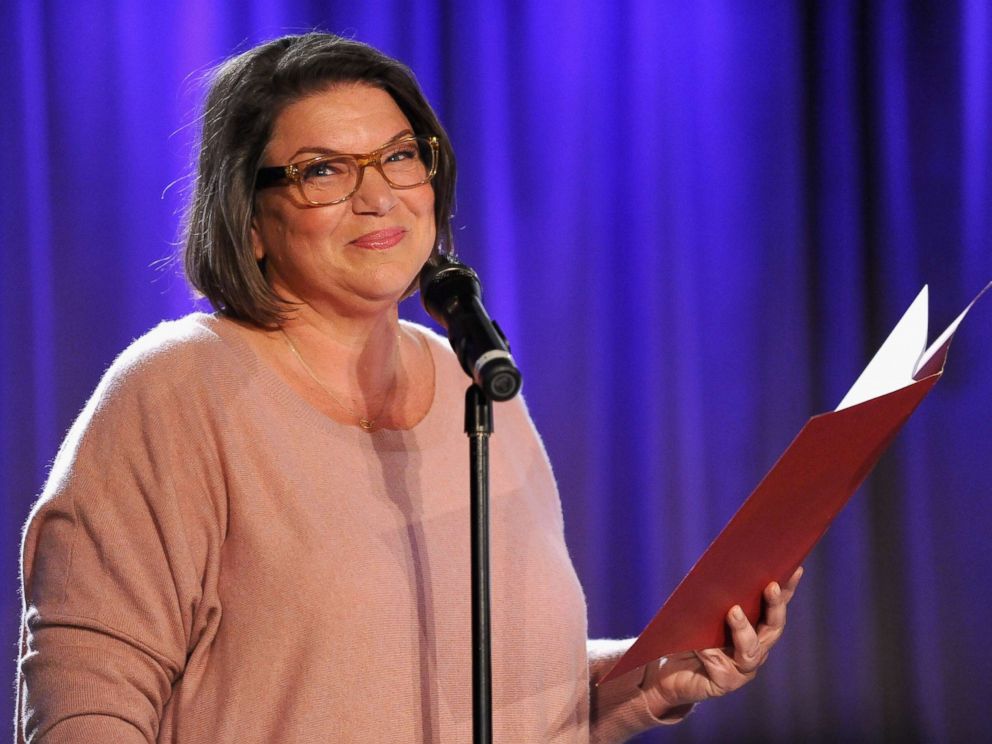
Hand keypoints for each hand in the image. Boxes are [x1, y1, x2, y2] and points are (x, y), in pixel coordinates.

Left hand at [641, 566, 803, 717]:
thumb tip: (717, 569)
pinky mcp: (725, 683)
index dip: (787, 589)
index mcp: (754, 627)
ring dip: (743, 629)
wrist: (667, 672)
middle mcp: (755, 648)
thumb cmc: (685, 636)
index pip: (774, 606)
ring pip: (751, 650)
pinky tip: (701, 647)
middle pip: (773, 628)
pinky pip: (723, 668)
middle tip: (770, 586)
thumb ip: (712, 596)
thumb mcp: (699, 611)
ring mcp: (742, 668)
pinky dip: (712, 654)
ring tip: (733, 611)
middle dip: (775, 606)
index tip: (795, 568)